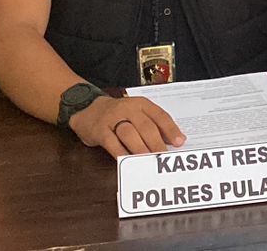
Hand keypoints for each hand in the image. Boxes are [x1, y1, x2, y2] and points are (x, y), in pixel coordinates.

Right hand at [69, 95, 184, 157]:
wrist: (87, 107)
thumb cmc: (118, 115)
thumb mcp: (137, 113)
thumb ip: (153, 124)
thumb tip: (173, 141)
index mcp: (141, 104)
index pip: (160, 116)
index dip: (171, 130)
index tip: (180, 143)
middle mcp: (128, 108)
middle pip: (146, 126)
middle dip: (157, 143)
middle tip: (164, 157)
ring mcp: (112, 118)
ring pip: (130, 134)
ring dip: (141, 149)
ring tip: (149, 161)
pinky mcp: (99, 130)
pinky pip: (112, 143)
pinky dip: (121, 153)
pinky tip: (129, 161)